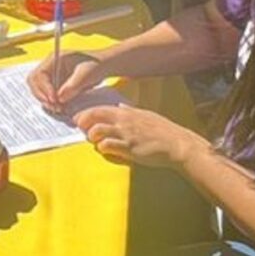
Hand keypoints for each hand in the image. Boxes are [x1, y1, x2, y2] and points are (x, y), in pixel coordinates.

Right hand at [27, 50, 103, 111]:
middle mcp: (49, 66)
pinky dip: (51, 102)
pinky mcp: (56, 84)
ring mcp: (52, 75)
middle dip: (42, 95)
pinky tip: (60, 108)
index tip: (54, 99)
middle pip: (34, 81)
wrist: (103, 66)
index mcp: (54, 58)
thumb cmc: (96, 65)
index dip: (44, 88)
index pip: (39, 73)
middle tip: (54, 107)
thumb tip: (59, 97)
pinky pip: (48, 94)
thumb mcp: (85, 74)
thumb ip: (72, 86)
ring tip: (57, 109)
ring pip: (39, 89)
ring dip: (45, 100)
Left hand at [74, 105, 208, 168]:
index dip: (86, 113)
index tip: (78, 118)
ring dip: (92, 136)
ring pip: (98, 131)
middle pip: (95, 117)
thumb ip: (130, 111)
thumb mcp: (145, 114)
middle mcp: (123, 120)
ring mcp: (126, 134)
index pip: (100, 108)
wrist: (176, 144)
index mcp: (126, 112)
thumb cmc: (162, 130)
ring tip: (93, 140)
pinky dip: (102, 148)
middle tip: (79, 128)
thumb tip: (120, 106)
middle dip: (83, 122)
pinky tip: (103, 149)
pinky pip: (108, 146)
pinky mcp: (129, 148)